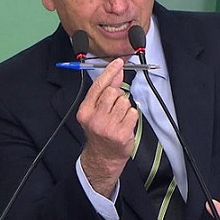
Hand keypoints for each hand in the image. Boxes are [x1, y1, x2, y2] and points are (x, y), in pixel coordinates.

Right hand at [76, 58, 138, 197]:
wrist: (103, 156)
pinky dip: (132, 116)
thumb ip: (105, 91)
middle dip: (117, 96)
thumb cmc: (100, 132)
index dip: (109, 72)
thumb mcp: (96, 111)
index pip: (98, 86)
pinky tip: (125, 124)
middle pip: (113, 92)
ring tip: (119, 117)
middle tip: (114, 108)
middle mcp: (95, 119)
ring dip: (125, 107)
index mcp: (85, 111)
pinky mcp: (121, 133)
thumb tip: (116, 72)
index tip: (117, 63)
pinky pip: (133, 113)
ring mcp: (108, 127)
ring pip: (124, 102)